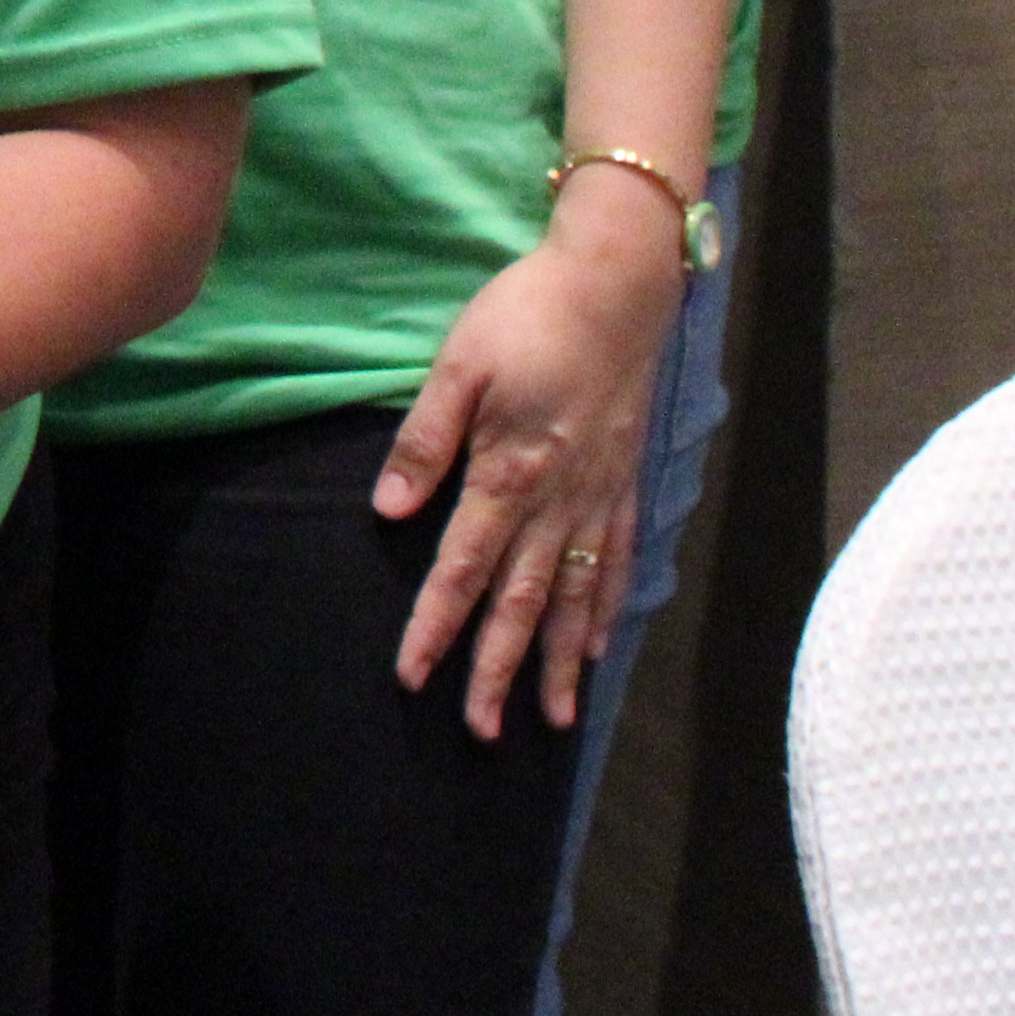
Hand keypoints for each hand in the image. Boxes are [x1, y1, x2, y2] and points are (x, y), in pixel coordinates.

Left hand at [379, 198, 687, 737]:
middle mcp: (558, 500)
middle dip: (496, 669)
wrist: (617, 284)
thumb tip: (391, 512)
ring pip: (575, 597)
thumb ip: (425, 440)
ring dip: (559, 662)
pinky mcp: (623, 482)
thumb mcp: (459, 365)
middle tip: (479, 731)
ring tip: (551, 720)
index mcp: (509, 473)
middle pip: (521, 602)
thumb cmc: (526, 314)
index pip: (462, 569)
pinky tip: (598, 647)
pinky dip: (606, 611)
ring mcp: (597, 496)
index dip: (437, 626)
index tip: (415, 677)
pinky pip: (615, 563)